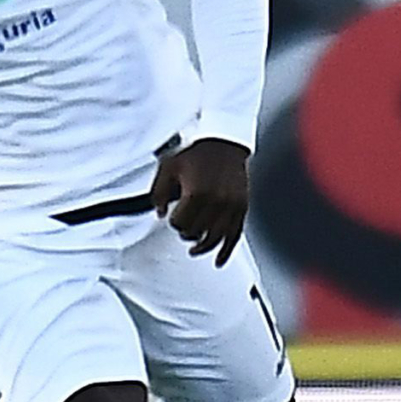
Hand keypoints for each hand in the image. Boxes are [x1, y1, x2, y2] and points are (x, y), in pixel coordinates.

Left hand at [149, 137, 250, 264]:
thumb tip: (159, 212)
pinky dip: (226, 251)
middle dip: (186, 232)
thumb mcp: (169, 167)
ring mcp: (231, 206)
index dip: (173, 221)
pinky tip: (218, 261)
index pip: (180, 223)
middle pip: (196, 232)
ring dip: (202, 247)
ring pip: (215, 238)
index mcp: (196, 193)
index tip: (173, 216)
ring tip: (194, 250)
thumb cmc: (197, 151)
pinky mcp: (242, 207)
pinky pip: (234, 235)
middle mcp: (215, 202)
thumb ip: (159, 192)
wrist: (224, 140)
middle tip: (182, 228)